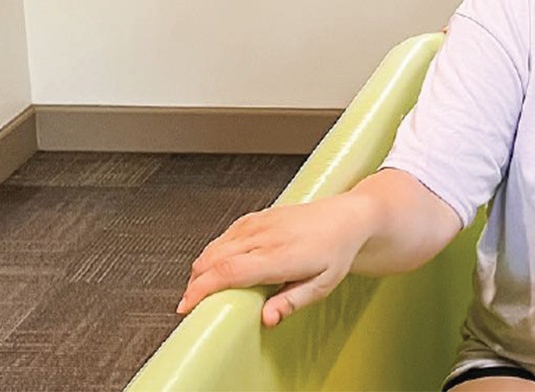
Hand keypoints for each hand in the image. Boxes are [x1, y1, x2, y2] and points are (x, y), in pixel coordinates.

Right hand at [177, 194, 373, 327]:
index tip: (187, 306)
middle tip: (190, 304)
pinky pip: (225, 235)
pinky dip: (213, 252)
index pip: (229, 271)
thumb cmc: (337, 251)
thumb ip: (291, 302)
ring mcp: (260, 223)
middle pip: (214, 259)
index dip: (202, 289)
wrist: (347, 217)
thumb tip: (267, 319)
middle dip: (196, 283)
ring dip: (202, 268)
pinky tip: (215, 266)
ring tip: (202, 289)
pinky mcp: (257, 216)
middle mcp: (266, 236)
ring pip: (216, 246)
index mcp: (281, 255)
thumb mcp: (322, 285)